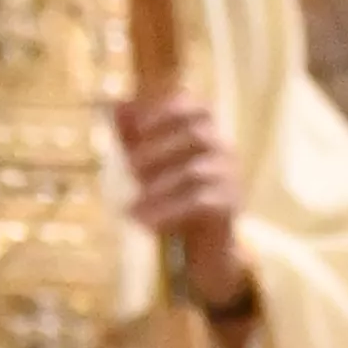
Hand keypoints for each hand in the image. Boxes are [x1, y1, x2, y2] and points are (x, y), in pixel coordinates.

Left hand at [112, 87, 252, 312]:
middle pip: (197, 135)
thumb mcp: (149, 164)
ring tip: (130, 207)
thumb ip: (134, 135)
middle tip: (131, 169)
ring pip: (194, 172)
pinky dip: (167, 212)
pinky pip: (199, 202)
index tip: (139, 126)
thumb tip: (116, 102)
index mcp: (207, 134)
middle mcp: (224, 151)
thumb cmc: (173, 194)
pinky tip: (143, 222)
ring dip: (157, 188)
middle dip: (159, 149)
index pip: (199, 107)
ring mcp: (230, 178)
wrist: (203, 244)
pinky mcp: (229, 205)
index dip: (170, 111)